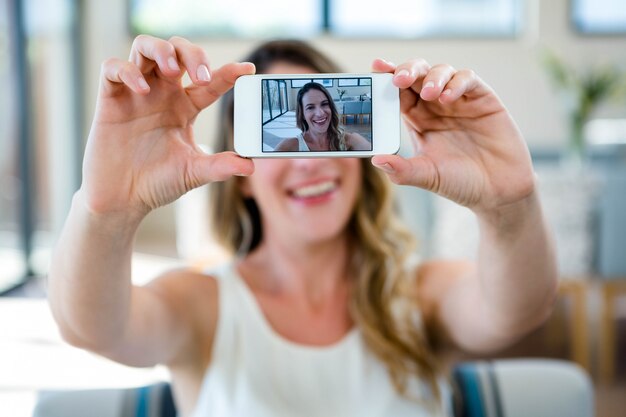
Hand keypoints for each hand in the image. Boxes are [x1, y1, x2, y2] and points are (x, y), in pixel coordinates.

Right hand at [82, 35, 254, 217]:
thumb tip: (250, 165)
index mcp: (186, 107)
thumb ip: (220, 166)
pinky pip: (112, 67)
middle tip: (201, 75)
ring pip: (145, 47)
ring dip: (161, 50)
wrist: (122, 198)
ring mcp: (136, 94)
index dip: (229, 73)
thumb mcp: (194, 172)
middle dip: (192, 54)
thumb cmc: (157, 182)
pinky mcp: (110, 99)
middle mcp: (163, 94)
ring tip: (172, 70)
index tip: (247, 70)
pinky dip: (127, 70)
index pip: (210, 81)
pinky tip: (142, 89)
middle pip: (177, 51)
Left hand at [371, 59, 534, 214]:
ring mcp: (460, 101)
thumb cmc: (460, 183)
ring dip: (432, 77)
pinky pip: (468, 80)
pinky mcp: (483, 99)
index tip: (376, 68)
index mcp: (419, 120)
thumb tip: (376, 160)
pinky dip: (456, 83)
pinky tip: (448, 97)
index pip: (399, 93)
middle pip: (418, 76)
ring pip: (442, 72)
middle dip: (407, 71)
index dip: (387, 79)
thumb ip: (402, 170)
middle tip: (399, 78)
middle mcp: (437, 107)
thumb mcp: (427, 176)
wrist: (498, 191)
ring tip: (430, 94)